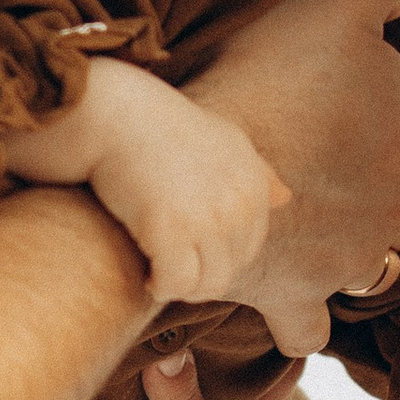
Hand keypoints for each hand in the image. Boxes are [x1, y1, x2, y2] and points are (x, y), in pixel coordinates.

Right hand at [0, 56, 285, 308]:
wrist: (114, 113)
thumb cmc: (160, 125)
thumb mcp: (222, 138)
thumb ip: (257, 171)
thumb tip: (285, 197)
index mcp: (253, 184)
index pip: (248, 249)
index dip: (216, 258)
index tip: (186, 251)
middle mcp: (238, 203)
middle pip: (228, 271)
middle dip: (198, 276)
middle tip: (167, 266)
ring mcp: (208, 219)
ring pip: (205, 284)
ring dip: (180, 286)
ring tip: (156, 274)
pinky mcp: (171, 231)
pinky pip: (175, 284)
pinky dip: (159, 286)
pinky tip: (144, 276)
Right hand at [184, 0, 399, 354]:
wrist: (193, 171)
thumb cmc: (270, 80)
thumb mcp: (339, 2)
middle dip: (399, 191)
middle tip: (349, 161)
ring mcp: (352, 261)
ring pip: (382, 266)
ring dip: (361, 246)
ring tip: (319, 216)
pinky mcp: (298, 299)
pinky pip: (314, 329)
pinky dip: (305, 316)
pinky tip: (288, 293)